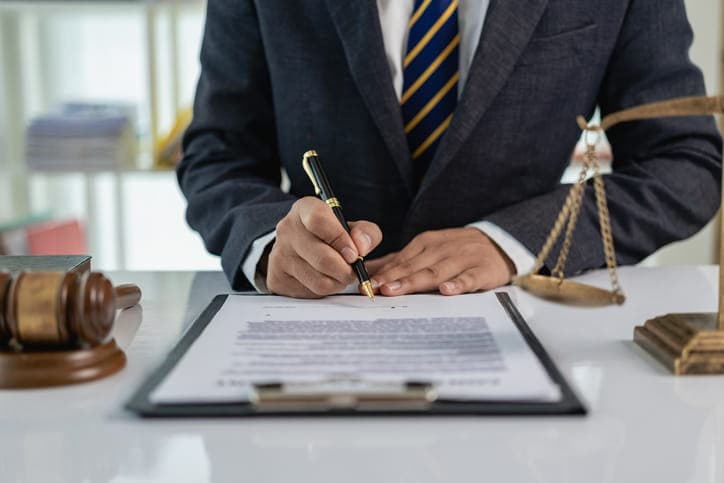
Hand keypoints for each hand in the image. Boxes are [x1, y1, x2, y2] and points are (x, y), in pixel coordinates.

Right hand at [265, 197, 381, 297]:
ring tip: (339, 274)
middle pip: (323, 258)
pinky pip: (310, 293)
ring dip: (338, 282)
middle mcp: (287, 229)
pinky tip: (324, 279)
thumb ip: (366, 233)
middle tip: (353, 270)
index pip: (319, 221)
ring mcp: (279, 255)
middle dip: (346, 270)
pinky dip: (324, 290)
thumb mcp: (351, 227)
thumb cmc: (329, 236)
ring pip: (320, 280)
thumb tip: (361, 247)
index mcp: (304, 209)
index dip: (340, 239)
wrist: (298, 248)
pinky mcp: (277, 278)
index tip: (354, 254)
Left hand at [367, 228, 514, 295]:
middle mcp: (442, 249)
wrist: (499, 243)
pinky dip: (458, 284)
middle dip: (393, 277)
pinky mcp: (482, 270)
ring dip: (415, 281)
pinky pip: (468, 278)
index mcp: (427, 243)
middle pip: (414, 265)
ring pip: (436, 272)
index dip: (382, 272)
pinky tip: (446, 291)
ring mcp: (462, 259)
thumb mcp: (427, 250)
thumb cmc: (456, 251)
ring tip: (396, 290)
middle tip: (374, 288)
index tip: (364, 283)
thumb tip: (368, 270)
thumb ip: (399, 261)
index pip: (401, 259)